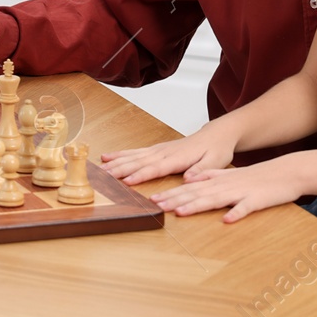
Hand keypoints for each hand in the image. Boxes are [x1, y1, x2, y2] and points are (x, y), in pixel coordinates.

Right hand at [99, 124, 236, 185]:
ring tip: (99, 168)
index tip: (126, 181)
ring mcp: (158, 149)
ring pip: (132, 156)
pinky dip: (119, 154)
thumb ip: (201, 171)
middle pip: (138, 161)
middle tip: (102, 177)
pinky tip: (107, 157)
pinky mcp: (156, 149)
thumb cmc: (217, 150)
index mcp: (177, 157)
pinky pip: (134, 152)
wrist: (216, 135)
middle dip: (119, 169)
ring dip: (115, 162)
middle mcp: (164, 152)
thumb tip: (189, 179)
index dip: (140, 175)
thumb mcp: (216, 162)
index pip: (155, 168)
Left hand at [149, 162, 304, 222]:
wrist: (286, 172)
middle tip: (155, 205)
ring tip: (180, 212)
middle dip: (175, 200)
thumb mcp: (230, 175)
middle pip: (196, 193)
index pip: (189, 188)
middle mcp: (224, 186)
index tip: (152, 199)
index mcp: (217, 182)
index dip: (171, 194)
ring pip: (215, 200)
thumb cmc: (257, 177)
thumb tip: (191, 179)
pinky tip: (227, 220)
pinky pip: (245, 208)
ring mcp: (240, 192)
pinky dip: (236, 213)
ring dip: (197, 206)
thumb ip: (210, 177)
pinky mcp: (256, 200)